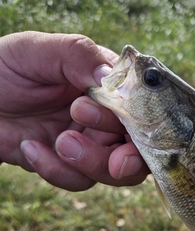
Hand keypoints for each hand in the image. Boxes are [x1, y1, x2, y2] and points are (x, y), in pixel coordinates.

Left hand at [0, 31, 148, 190]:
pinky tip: (30, 147)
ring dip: (92, 163)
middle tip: (112, 157)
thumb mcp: (38, 50)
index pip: (145, 110)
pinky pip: (77, 180)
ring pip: (115, 172)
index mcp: (110, 87)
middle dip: (126, 158)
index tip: (121, 121)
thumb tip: (110, 76)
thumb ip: (77, 55)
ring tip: (60, 142)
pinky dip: (56, 170)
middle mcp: (106, 118)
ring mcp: (89, 144)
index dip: (142, 123)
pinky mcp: (66, 165)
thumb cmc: (4, 67)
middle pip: (139, 150)